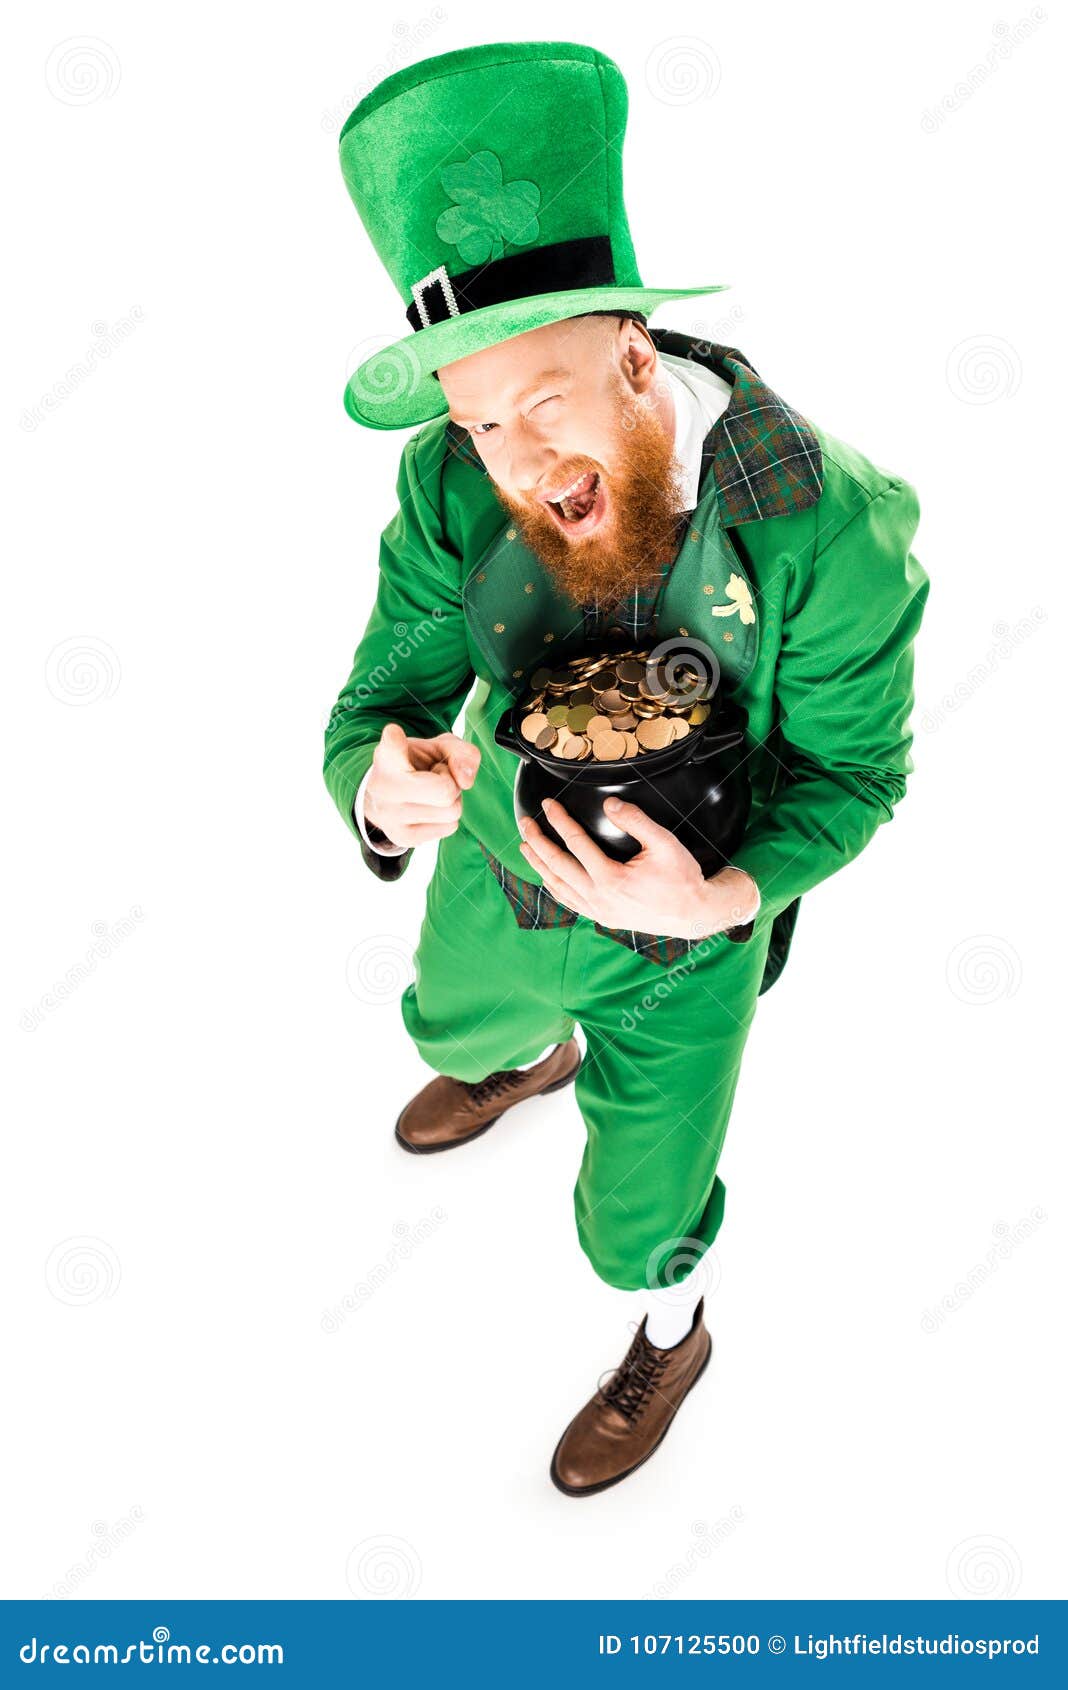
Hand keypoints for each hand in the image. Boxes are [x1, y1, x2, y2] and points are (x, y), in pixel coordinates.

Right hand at [363, 723, 479, 847]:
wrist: (383, 796)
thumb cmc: (413, 765)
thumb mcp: (437, 747)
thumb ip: (461, 752)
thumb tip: (465, 780)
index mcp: (388, 756)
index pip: (391, 746)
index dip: (395, 740)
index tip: (393, 733)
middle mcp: (384, 787)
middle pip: (446, 790)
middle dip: (451, 783)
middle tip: (435, 777)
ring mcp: (390, 816)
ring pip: (452, 812)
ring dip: (450, 801)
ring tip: (430, 793)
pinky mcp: (402, 837)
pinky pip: (450, 827)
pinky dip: (447, 817)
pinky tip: (428, 807)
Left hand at [518, 796, 758, 939]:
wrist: (694, 913)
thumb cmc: (682, 877)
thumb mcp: (664, 842)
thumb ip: (636, 820)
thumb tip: (609, 803)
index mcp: (611, 879)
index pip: (575, 843)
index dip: (559, 820)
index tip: (548, 805)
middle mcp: (599, 898)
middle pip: (557, 865)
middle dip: (538, 842)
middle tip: (525, 823)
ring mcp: (599, 911)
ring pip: (558, 886)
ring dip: (539, 865)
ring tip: (525, 847)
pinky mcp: (602, 918)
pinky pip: (570, 902)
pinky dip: (554, 888)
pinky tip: (547, 877)